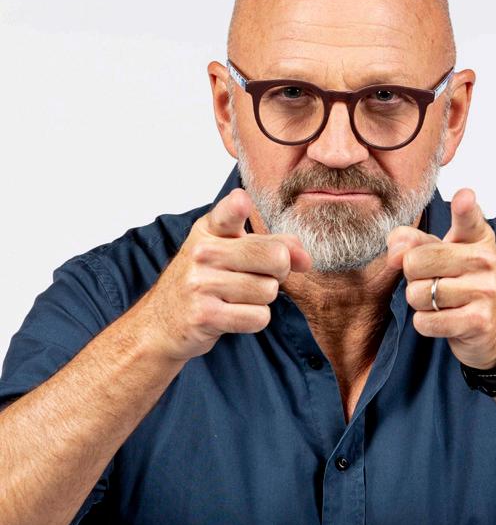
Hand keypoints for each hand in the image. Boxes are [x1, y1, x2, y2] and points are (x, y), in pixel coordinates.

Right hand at [139, 187, 311, 361]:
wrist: (160, 322)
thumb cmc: (204, 282)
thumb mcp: (231, 253)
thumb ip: (272, 245)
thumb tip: (306, 259)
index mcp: (210, 229)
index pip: (229, 212)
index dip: (238, 207)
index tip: (242, 202)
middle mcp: (203, 252)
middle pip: (275, 257)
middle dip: (279, 271)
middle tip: (257, 276)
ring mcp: (201, 283)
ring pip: (269, 291)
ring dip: (261, 300)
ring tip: (236, 298)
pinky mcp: (204, 315)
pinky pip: (258, 317)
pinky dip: (253, 320)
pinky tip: (232, 315)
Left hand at [385, 187, 495, 369]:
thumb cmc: (465, 286)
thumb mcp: (443, 256)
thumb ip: (413, 243)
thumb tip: (394, 252)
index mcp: (477, 238)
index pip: (468, 218)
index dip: (464, 207)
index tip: (464, 197)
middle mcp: (485, 260)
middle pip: (416, 262)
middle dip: (413, 278)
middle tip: (433, 282)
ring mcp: (485, 291)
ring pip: (418, 294)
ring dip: (420, 304)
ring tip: (442, 303)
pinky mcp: (479, 321)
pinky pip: (426, 321)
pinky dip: (426, 323)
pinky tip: (444, 319)